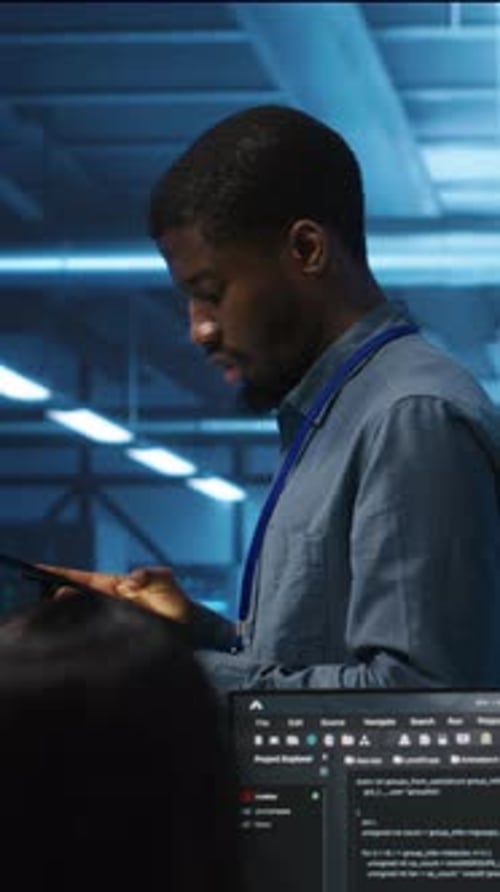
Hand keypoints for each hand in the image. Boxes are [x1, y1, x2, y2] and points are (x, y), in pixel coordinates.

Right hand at [39, 564, 191, 623]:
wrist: (190, 631)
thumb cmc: (175, 603)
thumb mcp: (166, 581)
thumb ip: (152, 575)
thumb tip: (132, 580)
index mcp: (114, 586)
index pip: (84, 579)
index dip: (62, 574)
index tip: (40, 569)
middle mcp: (107, 602)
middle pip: (76, 598)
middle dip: (59, 597)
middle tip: (46, 598)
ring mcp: (109, 621)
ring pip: (80, 617)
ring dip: (67, 616)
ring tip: (51, 616)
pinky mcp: (114, 638)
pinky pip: (92, 635)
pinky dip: (80, 635)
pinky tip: (72, 640)